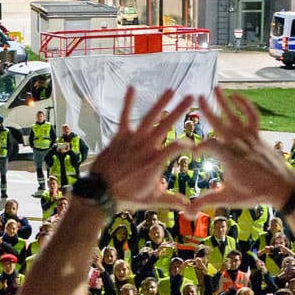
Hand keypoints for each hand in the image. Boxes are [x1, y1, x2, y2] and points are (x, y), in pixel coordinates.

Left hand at [88, 87, 196, 207]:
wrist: (100, 193)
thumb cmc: (127, 197)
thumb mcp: (152, 200)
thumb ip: (172, 201)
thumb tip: (190, 207)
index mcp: (155, 162)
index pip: (176, 147)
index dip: (186, 144)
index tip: (193, 144)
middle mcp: (145, 147)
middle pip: (166, 125)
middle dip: (179, 111)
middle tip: (190, 97)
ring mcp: (132, 140)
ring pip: (149, 118)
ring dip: (160, 103)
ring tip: (171, 90)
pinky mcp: (119, 136)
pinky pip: (124, 116)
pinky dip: (128, 102)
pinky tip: (132, 88)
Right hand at [187, 92, 294, 209]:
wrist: (282, 187)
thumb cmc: (254, 193)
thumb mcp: (228, 198)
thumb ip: (206, 201)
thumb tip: (188, 212)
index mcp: (229, 158)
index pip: (207, 146)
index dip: (197, 147)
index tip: (192, 153)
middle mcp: (239, 144)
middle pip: (220, 122)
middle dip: (208, 110)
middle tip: (198, 97)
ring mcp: (250, 138)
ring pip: (236, 115)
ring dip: (225, 101)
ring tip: (216, 88)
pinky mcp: (258, 136)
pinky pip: (252, 116)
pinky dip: (245, 105)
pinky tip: (237, 97)